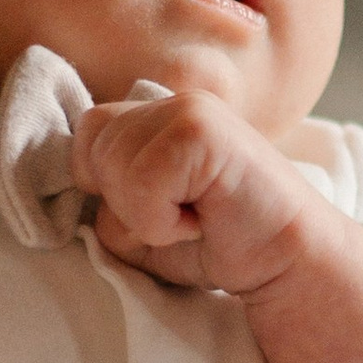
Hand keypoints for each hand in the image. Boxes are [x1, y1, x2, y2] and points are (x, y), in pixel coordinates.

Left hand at [71, 88, 325, 298]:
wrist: (288, 261)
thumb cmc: (217, 244)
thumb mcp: (140, 225)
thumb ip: (104, 201)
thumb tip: (75, 191)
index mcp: (158, 114)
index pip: (86, 134)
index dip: (106, 184)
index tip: (161, 209)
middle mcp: (173, 100)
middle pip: (94, 150)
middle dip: (127, 203)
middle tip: (184, 215)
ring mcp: (190, 109)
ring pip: (113, 168)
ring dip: (147, 214)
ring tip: (196, 215)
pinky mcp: (202, 129)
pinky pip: (142, 183)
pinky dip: (163, 220)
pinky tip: (204, 218)